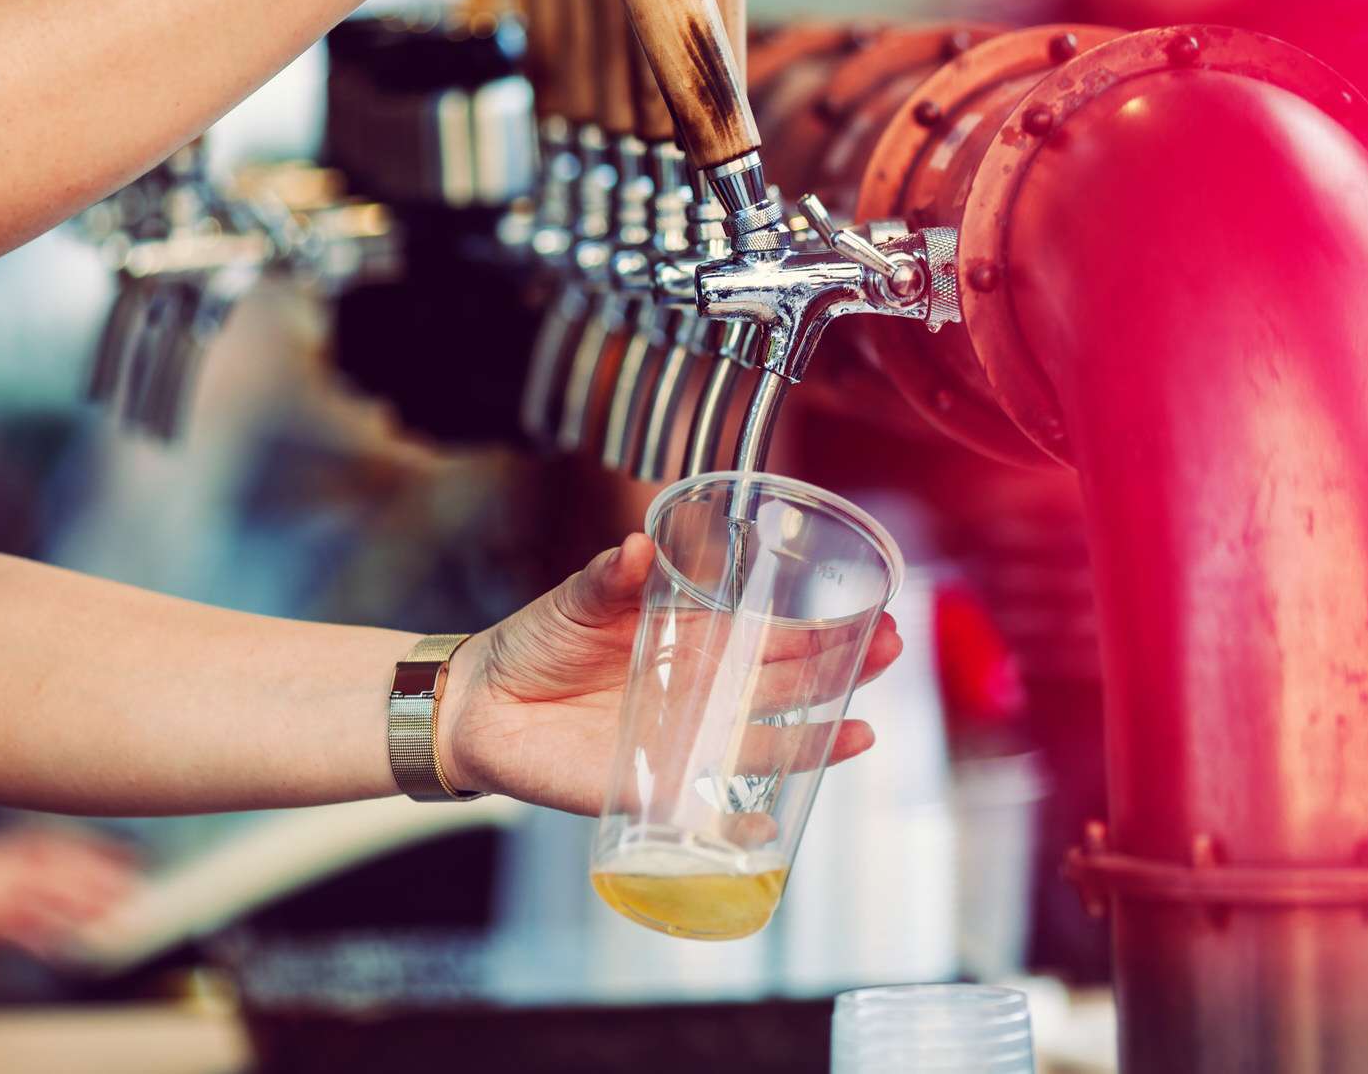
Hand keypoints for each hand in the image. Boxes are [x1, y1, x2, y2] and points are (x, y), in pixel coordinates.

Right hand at [0, 825, 137, 957]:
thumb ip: (15, 854)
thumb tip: (46, 856)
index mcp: (8, 846)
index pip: (65, 845)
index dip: (100, 850)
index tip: (131, 855)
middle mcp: (9, 868)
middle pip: (67, 871)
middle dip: (103, 879)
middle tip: (135, 886)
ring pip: (53, 901)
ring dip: (87, 908)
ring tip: (116, 913)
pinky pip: (24, 933)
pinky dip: (47, 940)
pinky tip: (66, 948)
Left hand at [437, 534, 903, 813]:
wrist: (480, 703)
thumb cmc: (536, 642)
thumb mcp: (579, 598)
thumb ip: (612, 576)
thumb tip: (642, 544)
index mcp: (697, 641)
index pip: (776, 636)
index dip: (827, 628)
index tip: (874, 613)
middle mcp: (704, 693)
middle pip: (791, 687)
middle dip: (844, 670)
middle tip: (888, 650)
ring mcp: (686, 742)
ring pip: (767, 746)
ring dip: (817, 743)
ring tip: (862, 733)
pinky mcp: (652, 788)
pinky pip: (708, 811)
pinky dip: (739, 822)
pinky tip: (769, 822)